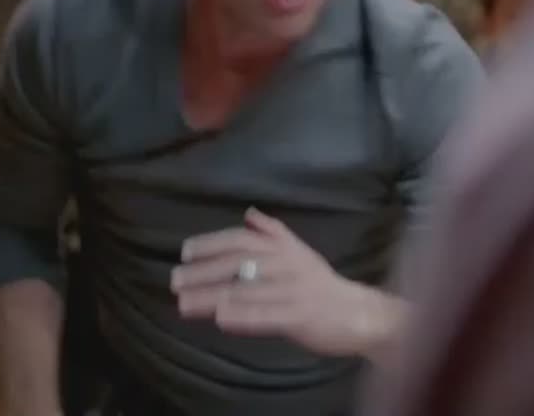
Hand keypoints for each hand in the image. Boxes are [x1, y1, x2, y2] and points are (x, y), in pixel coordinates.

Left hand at [172, 208, 404, 357]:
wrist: (358, 313)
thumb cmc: (321, 285)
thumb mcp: (299, 252)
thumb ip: (273, 233)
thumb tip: (249, 213)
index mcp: (284, 248)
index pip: (242, 239)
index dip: (212, 244)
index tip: (185, 252)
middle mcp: (287, 264)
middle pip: (238, 264)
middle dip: (203, 272)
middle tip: (174, 281)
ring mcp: (293, 289)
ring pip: (246, 291)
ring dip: (211, 297)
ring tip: (183, 304)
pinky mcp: (300, 316)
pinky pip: (267, 315)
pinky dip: (243, 316)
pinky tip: (220, 319)